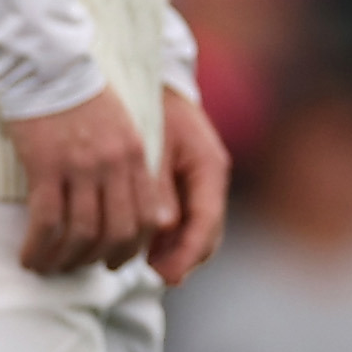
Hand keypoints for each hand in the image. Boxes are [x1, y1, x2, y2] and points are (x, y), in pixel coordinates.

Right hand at [3, 84, 168, 274]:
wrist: (49, 64)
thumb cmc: (81, 96)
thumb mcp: (121, 127)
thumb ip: (127, 165)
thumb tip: (124, 207)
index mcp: (137, 156)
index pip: (145, 218)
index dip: (130, 249)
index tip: (113, 262)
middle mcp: (114, 165)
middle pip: (116, 233)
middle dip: (97, 260)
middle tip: (78, 269)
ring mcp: (81, 167)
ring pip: (80, 233)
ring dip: (64, 259)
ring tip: (47, 267)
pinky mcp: (46, 166)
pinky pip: (46, 221)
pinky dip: (38, 247)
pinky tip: (29, 256)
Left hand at [147, 84, 231, 286]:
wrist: (149, 74)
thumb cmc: (148, 104)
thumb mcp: (152, 142)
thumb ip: (157, 185)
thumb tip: (164, 227)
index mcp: (208, 168)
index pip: (206, 223)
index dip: (187, 255)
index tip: (166, 276)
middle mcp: (209, 178)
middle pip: (204, 233)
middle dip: (182, 258)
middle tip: (154, 276)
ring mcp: (199, 181)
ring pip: (193, 228)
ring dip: (172, 250)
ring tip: (143, 264)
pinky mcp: (184, 180)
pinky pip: (181, 217)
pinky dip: (166, 235)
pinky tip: (142, 244)